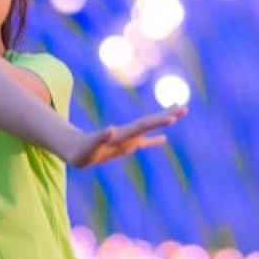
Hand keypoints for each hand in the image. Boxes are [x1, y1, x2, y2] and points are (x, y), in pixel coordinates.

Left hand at [67, 105, 186, 167]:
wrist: (74, 150)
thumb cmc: (81, 151)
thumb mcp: (89, 147)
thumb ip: (100, 138)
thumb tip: (110, 129)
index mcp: (122, 134)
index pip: (144, 125)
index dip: (158, 121)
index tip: (172, 117)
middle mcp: (128, 134)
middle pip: (151, 122)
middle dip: (167, 115)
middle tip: (184, 107)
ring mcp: (127, 139)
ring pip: (150, 128)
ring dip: (164, 120)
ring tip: (179, 112)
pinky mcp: (125, 146)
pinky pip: (144, 142)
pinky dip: (154, 140)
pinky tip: (164, 139)